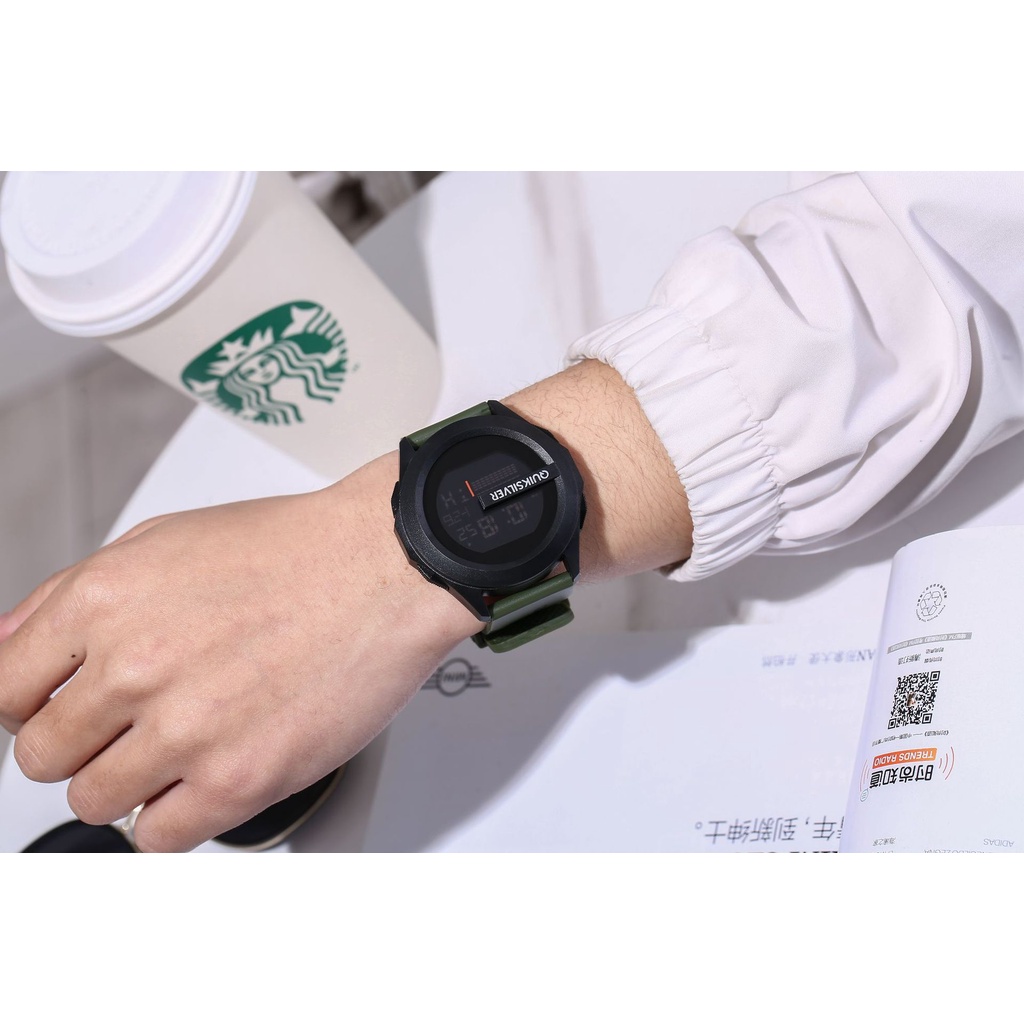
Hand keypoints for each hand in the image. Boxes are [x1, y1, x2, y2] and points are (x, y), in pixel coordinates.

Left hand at [0, 453, 478, 850]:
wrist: (386, 567)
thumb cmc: (294, 550)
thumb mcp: (163, 540)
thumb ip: (70, 596)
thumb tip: (10, 646)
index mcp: (104, 602)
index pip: (3, 692)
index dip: (29, 706)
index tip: (56, 711)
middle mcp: (135, 666)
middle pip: (41, 756)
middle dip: (81, 743)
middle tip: (129, 725)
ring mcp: (186, 728)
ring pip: (94, 801)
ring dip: (129, 780)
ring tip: (180, 745)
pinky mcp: (240, 778)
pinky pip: (159, 836)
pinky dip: (175, 813)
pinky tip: (206, 774)